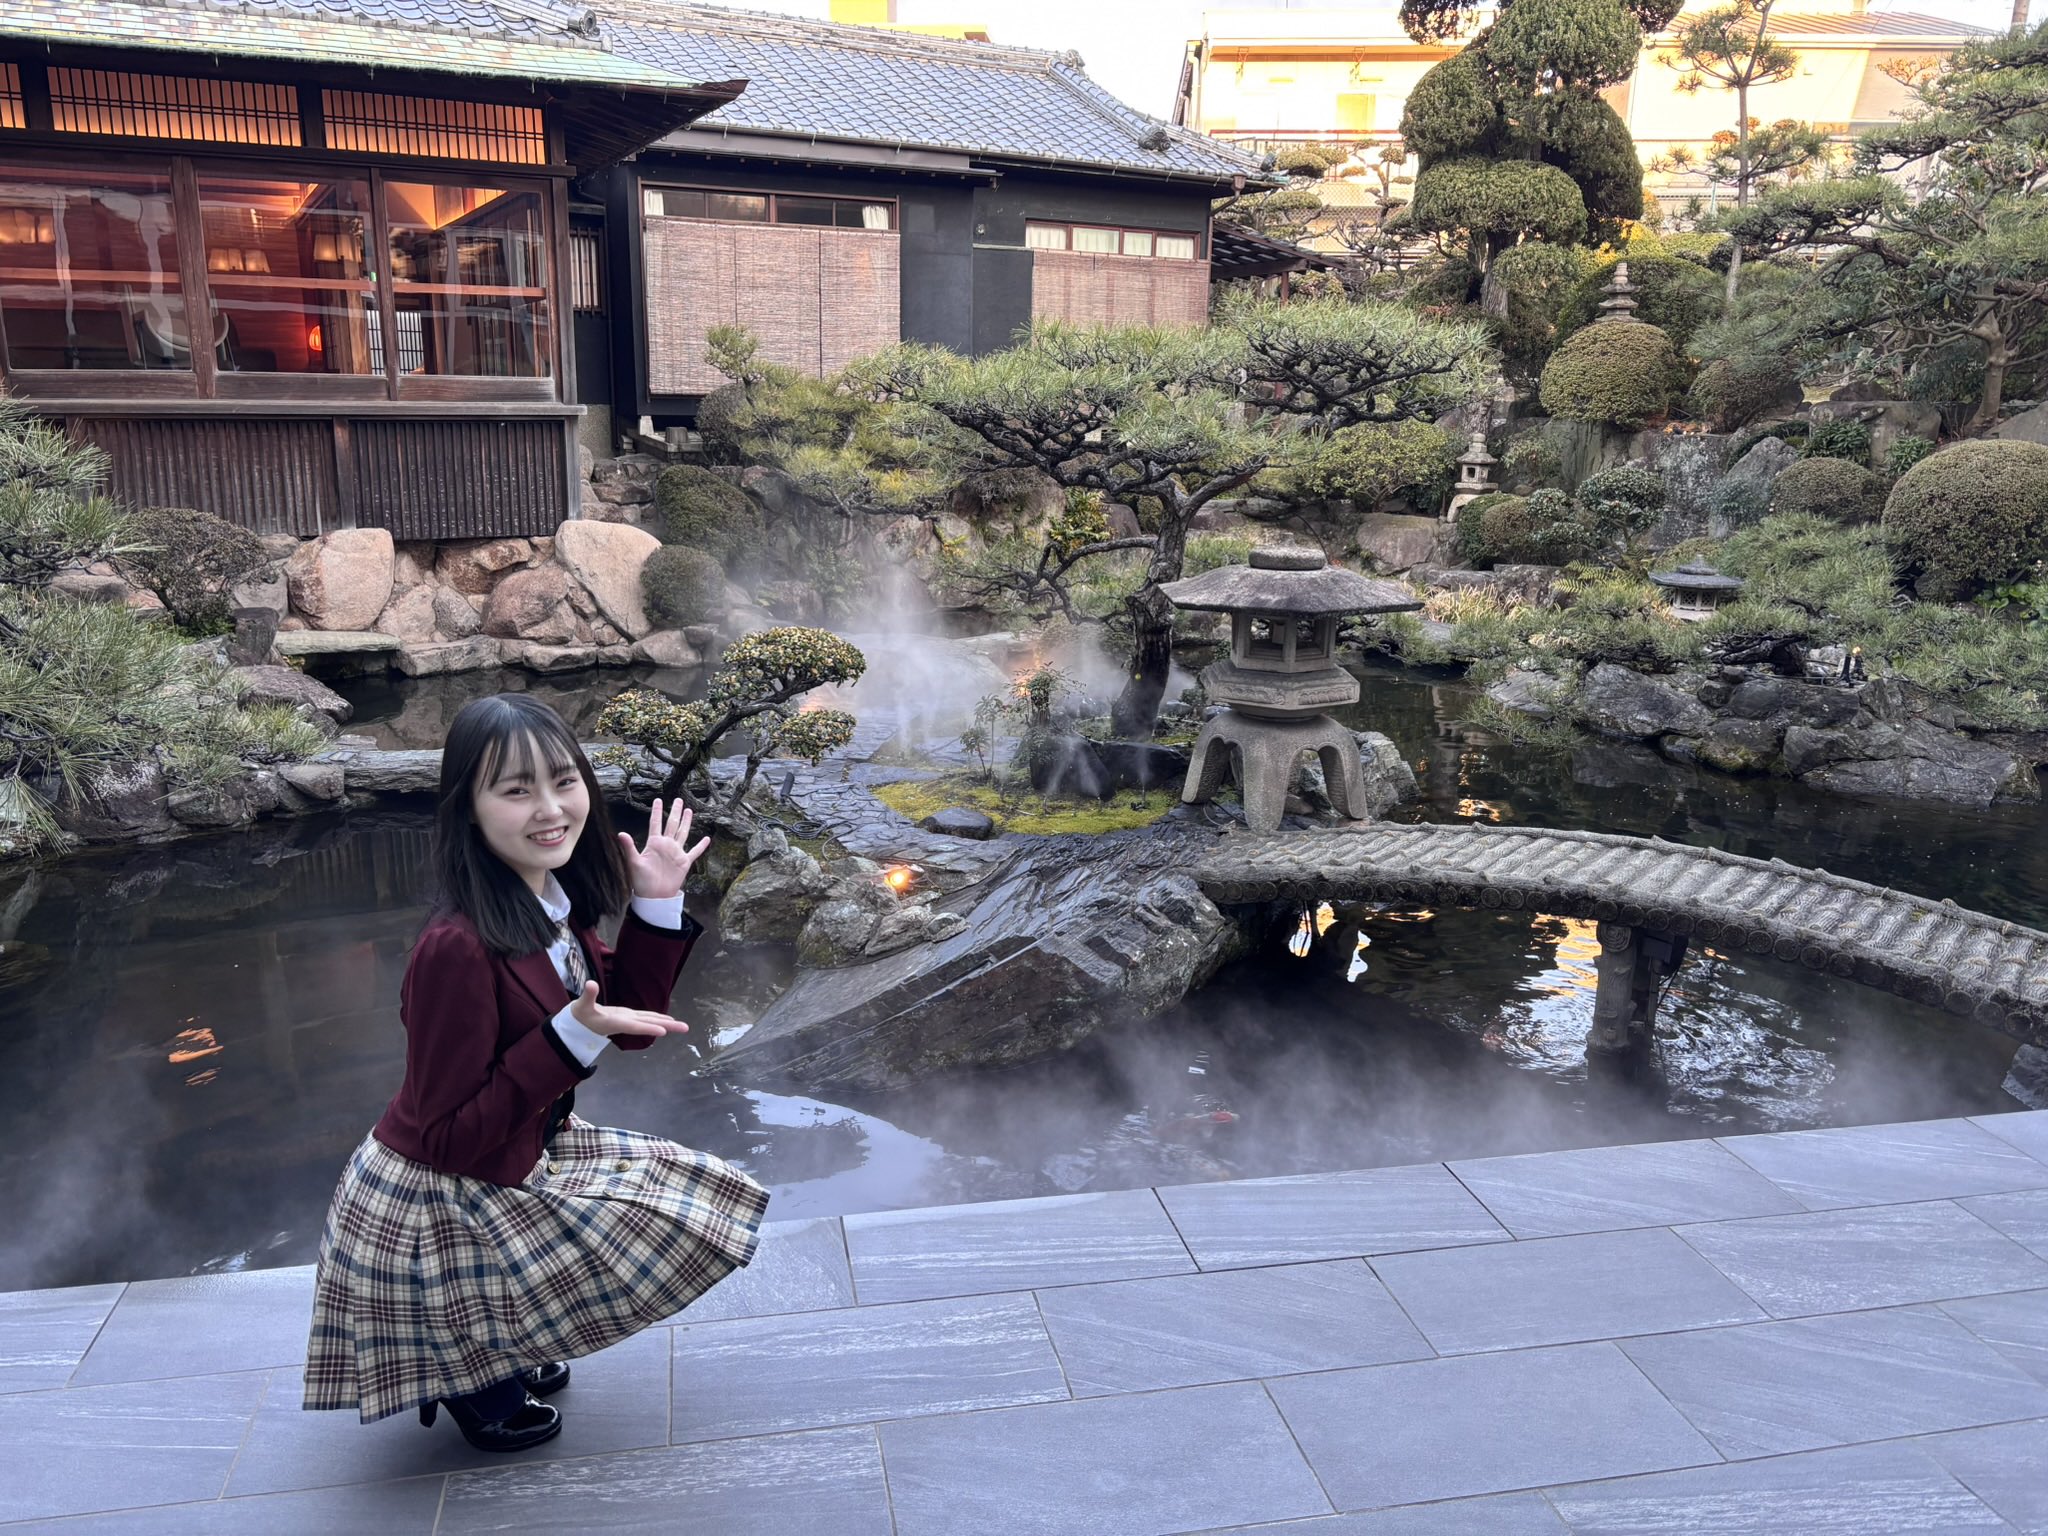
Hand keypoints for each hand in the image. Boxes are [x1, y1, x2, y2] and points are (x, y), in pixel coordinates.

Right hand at [567, 980, 689, 1039]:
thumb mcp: (582, 1005)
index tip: (664, 1031)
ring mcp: (629, 1020)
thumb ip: (587, 995)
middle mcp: (626, 1023)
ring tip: (682, 1025)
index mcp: (616, 1023)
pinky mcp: (628, 1016)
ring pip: (650, 1021)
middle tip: (685, 1028)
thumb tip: (591, 983)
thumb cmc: (580, 1015)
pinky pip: (646, 1018)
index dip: (649, 1028)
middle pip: (649, 1025)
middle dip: (667, 1027)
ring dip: (667, 1024)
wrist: (579, 1024)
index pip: (635, 1027)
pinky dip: (657, 1018)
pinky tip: (668, 1021)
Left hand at [618, 797, 710, 900]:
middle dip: (675, 812)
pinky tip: (707, 838)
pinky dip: (701, 846)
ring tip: (689, 810)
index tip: (658, 800)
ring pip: (682, 833)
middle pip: (672, 824)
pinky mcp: (684, 862)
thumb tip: (620, 833)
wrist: (654, 896)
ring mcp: (676, 852)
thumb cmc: (641, 881)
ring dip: (686, 822)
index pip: (655, 823)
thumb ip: (628, 847)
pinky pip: (695, 852)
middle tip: (678, 799)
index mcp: (654, 843)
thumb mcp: (634, 862)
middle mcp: (666, 845)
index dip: (657, 812)